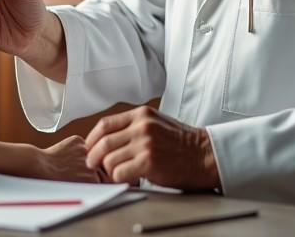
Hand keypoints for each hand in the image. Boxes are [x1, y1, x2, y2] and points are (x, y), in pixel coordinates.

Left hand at [34, 135, 99, 182]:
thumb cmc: (53, 182)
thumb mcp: (77, 190)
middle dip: (92, 166)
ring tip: (69, 163)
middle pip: (100, 164)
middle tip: (76, 171)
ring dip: (85, 157)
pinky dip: (75, 149)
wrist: (38, 167)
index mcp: (94, 180)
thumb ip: (91, 184)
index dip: (97, 178)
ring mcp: (85, 151)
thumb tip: (102, 177)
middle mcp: (92, 164)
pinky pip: (81, 145)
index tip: (88, 180)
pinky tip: (65, 155)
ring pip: (92, 153)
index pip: (105, 177)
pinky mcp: (78, 141)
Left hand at [85, 106, 219, 189]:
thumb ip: (134, 127)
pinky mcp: (149, 162)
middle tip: (94, 166)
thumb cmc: (181, 143)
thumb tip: (108, 140)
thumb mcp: (156, 123)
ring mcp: (145, 144)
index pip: (105, 124)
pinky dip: (119, 179)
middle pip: (103, 142)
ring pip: (109, 159)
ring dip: (109, 171)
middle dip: (94, 157)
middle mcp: (142, 126)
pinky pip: (120, 173)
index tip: (90, 149)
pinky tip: (128, 179)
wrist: (204, 155)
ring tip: (116, 174)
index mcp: (141, 114)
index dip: (92, 139)